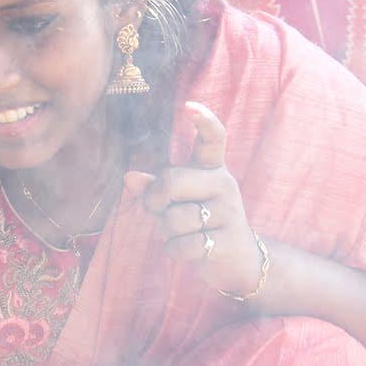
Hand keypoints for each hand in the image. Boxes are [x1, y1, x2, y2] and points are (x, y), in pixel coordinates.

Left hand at [122, 101, 263, 296]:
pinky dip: (174, 250)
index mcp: (212, 169)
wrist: (237, 259)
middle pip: (173, 180)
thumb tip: (128, 177)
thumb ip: (154, 188)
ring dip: (166, 231)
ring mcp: (229, 212)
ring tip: (181, 233)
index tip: (189, 106)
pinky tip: (186, 249)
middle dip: (155, 199)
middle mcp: (224, 184)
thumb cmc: (199, 223)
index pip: (213, 139)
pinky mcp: (228, 241)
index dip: (204, 121)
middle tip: (158, 209)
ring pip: (175, 218)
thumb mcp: (176, 202)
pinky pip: (184, 244)